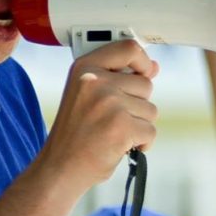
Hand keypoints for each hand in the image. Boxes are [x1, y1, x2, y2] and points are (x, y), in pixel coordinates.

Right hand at [40, 40, 159, 191]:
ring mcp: (109, 103)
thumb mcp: (87, 95)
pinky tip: (120, 146)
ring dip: (138, 125)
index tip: (144, 71)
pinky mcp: (122, 126)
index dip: (143, 61)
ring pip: (151, 109)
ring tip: (112, 133)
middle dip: (136, 105)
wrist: (60, 167)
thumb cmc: (76, 133)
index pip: (129, 48)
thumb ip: (119, 78)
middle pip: (145, 84)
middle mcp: (95, 81)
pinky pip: (151, 131)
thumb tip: (154, 66)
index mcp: (85, 68)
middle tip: (111, 119)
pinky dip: (142, 143)